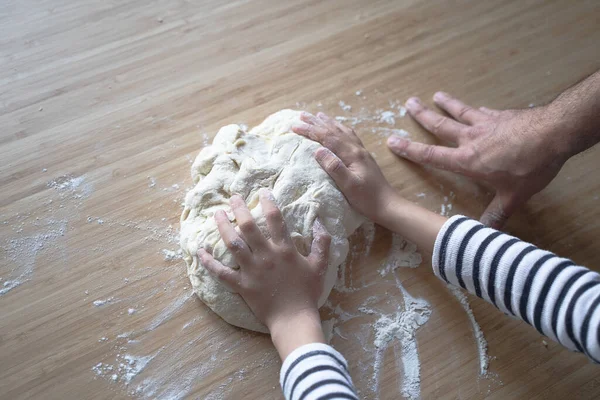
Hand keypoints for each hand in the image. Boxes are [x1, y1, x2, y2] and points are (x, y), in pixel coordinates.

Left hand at [198, 190, 329, 357]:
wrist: (294, 319)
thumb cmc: (308, 293)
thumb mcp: (320, 266)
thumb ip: (322, 243)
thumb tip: (319, 221)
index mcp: (285, 250)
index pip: (275, 219)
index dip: (268, 202)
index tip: (262, 191)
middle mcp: (266, 256)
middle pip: (249, 226)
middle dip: (239, 209)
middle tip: (233, 197)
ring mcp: (251, 270)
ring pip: (233, 244)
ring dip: (223, 227)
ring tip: (216, 214)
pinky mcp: (241, 285)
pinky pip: (221, 272)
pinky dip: (208, 262)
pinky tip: (199, 250)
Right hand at [292, 112, 398, 226]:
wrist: (387, 205)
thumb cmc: (367, 199)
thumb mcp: (349, 185)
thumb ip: (334, 167)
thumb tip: (318, 150)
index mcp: (352, 154)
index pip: (327, 137)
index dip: (311, 130)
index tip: (295, 126)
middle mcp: (357, 149)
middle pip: (334, 130)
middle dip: (316, 122)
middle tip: (301, 115)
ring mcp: (361, 152)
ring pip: (342, 131)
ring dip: (328, 122)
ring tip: (318, 115)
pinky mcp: (363, 157)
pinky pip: (349, 136)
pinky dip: (340, 129)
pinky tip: (339, 129)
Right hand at [387, 93, 568, 227]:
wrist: (554, 133)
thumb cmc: (531, 166)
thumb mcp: (513, 196)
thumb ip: (497, 214)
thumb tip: (484, 234)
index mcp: (467, 161)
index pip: (432, 156)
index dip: (410, 150)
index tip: (392, 141)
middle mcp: (471, 139)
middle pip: (441, 126)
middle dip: (422, 116)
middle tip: (408, 104)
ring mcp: (486, 124)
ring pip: (460, 112)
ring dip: (446, 104)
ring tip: (434, 95)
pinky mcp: (502, 115)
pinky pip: (483, 111)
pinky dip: (475, 109)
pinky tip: (475, 107)